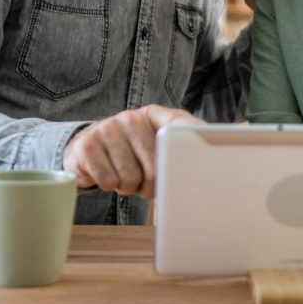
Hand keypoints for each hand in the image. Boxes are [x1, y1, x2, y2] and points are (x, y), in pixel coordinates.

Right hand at [62, 105, 199, 198]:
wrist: (86, 149)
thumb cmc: (130, 153)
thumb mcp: (154, 145)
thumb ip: (181, 147)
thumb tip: (216, 155)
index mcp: (154, 115)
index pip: (180, 124)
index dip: (194, 135)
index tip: (206, 145)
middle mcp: (131, 117)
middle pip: (155, 169)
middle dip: (149, 186)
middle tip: (141, 181)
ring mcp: (107, 128)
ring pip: (129, 179)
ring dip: (127, 187)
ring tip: (122, 175)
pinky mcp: (86, 145)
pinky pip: (107, 181)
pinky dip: (108, 186)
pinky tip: (105, 174)